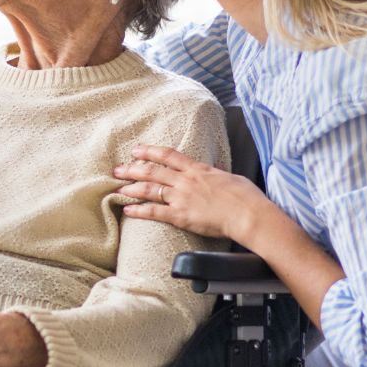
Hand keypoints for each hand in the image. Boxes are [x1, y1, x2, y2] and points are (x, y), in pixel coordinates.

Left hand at [114, 144, 270, 243]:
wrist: (248, 214)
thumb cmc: (246, 197)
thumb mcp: (229, 177)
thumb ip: (215, 175)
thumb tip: (213, 174)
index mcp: (198, 169)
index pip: (168, 155)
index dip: (149, 151)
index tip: (136, 150)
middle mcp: (185, 181)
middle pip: (152, 171)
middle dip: (132, 169)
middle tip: (117, 169)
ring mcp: (181, 198)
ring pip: (149, 190)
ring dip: (131, 188)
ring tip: (118, 187)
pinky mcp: (181, 216)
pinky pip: (154, 212)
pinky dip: (138, 211)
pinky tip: (127, 210)